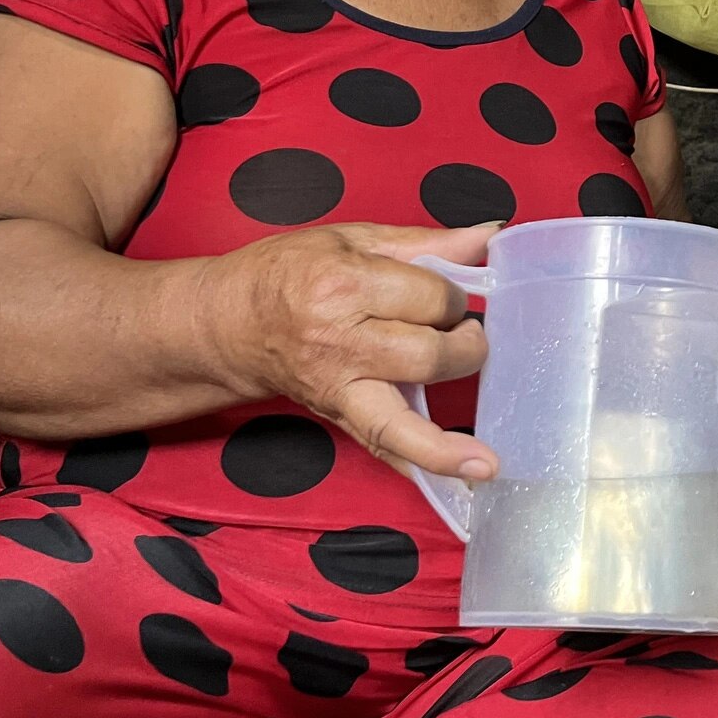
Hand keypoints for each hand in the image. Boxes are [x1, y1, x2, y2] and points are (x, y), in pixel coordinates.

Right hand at [196, 222, 500, 481]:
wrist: (230, 324)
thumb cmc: (288, 273)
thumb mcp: (353, 239)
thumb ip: (426, 243)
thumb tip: (488, 235)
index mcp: (345, 285)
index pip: (432, 298)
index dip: (455, 298)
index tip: (451, 296)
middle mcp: (339, 342)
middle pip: (424, 357)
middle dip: (465, 349)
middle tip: (468, 337)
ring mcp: (336, 388)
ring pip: (397, 423)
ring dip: (445, 447)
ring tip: (486, 462)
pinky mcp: (336, 416)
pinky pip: (379, 448)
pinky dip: (415, 468)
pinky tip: (452, 482)